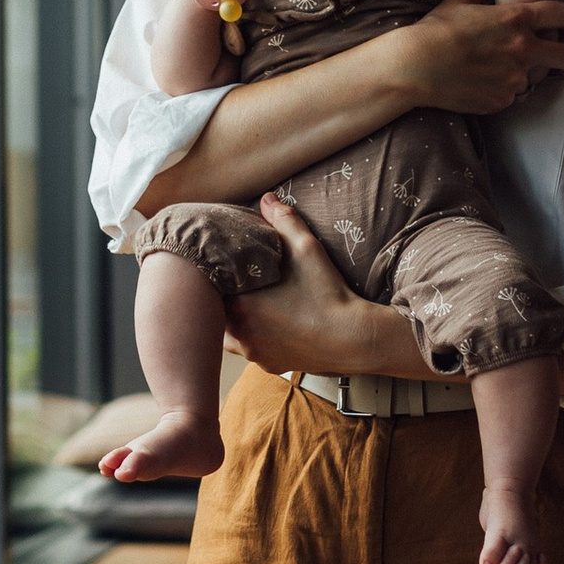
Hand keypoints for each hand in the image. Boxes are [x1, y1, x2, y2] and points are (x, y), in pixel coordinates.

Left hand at [225, 196, 414, 377]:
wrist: (354, 340)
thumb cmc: (328, 294)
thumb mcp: (307, 250)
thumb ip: (283, 221)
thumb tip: (266, 198)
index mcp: (240, 305)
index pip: (209, 287)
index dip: (215, 274)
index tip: (226, 264)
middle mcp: (240, 333)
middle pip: (215, 312)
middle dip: (222, 297)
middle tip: (235, 281)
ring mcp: (254, 353)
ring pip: (229, 334)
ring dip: (235, 318)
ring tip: (249, 301)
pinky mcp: (269, 365)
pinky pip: (250, 348)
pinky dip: (253, 336)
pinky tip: (268, 323)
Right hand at [398, 0, 563, 112]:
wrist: (414, 67)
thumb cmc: (435, 29)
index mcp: (517, 19)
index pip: (563, 16)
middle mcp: (524, 49)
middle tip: (561, 58)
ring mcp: (515, 79)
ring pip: (535, 78)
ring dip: (524, 74)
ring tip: (496, 69)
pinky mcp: (503, 101)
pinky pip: (511, 96)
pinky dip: (502, 90)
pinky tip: (480, 82)